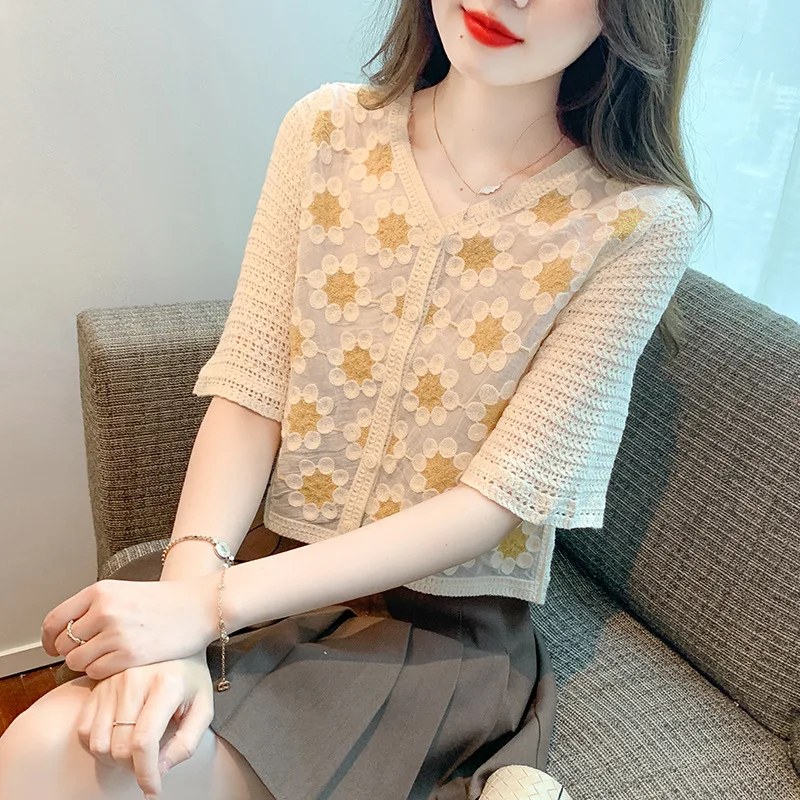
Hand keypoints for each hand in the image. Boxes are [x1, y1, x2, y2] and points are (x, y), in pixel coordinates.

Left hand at [41, 576, 218, 679]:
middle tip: (92, 652)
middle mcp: (104, 610)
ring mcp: (115, 633)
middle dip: (73, 652)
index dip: (50, 639)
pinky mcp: (128, 655)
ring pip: (77, 662)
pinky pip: (96, 672)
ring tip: (110, 656)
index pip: (54, 620)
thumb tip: (66, 632)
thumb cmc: (166, 602)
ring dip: (88, 664)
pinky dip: (103, 672)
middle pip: (63, 644)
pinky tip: (121, 662)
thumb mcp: (125, 592)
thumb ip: (96, 607)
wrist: (200, 606)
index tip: (54, 647)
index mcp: (100, 591)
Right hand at [76, 654, 213, 797]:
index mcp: (165, 683)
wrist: (175, 639)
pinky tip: (117, 738)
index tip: (153, 790)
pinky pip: (84, 730)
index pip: (144, 741)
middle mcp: (134, 679)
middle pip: (120, 748)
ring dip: (114, 759)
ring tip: (134, 751)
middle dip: (134, 767)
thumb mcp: (203, 705)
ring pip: (99, 743)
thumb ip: (187, 741)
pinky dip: (97, 745)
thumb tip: (159, 770)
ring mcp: (111, 681)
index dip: (146, 773)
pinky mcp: (97, 685)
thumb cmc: (191, 675)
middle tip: (149, 763)